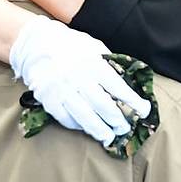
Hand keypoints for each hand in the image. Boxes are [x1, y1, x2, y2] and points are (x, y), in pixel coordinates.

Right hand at [10, 17, 150, 145]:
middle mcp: (79, 79)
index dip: (134, 102)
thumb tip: (127, 82)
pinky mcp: (50, 100)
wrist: (36, 44)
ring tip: (109, 138)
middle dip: (118, 120)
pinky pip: (66, 119)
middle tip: (126, 128)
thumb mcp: (94, 47)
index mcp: (94, 64)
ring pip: (85, 117)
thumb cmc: (70, 45)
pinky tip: (86, 128)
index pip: (119, 88)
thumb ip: (109, 64)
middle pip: (104, 106)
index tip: (144, 111)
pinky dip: (78, 126)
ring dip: (100, 130)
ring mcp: (63, 91)